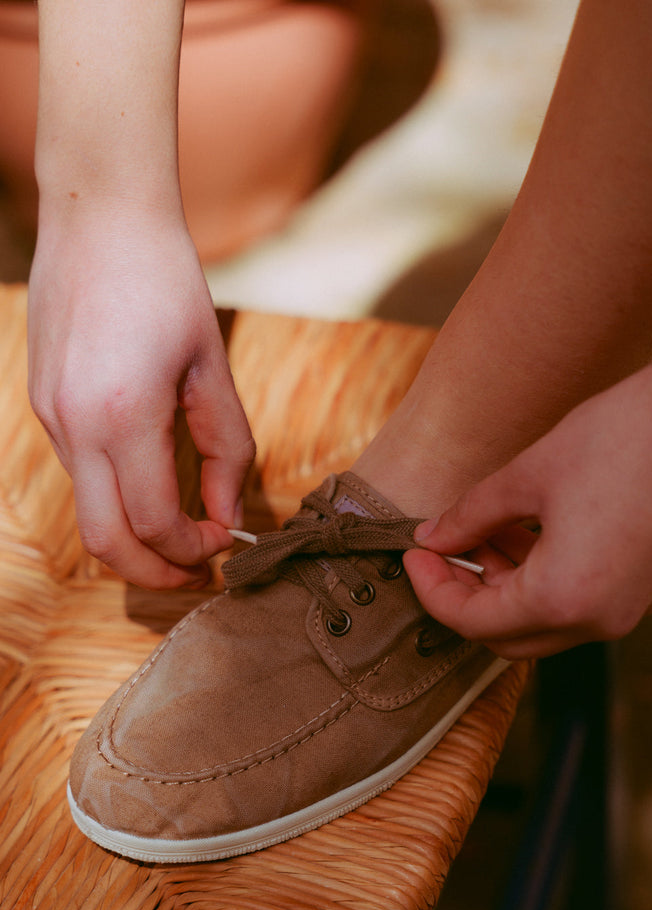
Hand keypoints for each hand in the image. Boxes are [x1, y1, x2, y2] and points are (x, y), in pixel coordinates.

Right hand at [28, 204, 255, 587]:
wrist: (98, 216)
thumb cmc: (166, 281)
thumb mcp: (211, 367)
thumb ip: (228, 448)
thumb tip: (228, 514)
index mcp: (122, 417)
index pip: (155, 523)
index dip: (195, 549)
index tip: (225, 542)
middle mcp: (74, 426)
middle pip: (105, 542)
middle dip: (154, 572)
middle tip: (196, 570)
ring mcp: (50, 417)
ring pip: (89, 511)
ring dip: (135, 535)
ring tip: (183, 528)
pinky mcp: (44, 404)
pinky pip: (79, 473)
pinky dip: (116, 496)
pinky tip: (151, 481)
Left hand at [404, 354, 651, 657]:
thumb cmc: (627, 435)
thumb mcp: (529, 474)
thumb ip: (471, 516)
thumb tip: (434, 539)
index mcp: (565, 598)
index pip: (473, 622)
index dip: (432, 588)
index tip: (413, 553)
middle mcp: (602, 619)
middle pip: (509, 637)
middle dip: (466, 597)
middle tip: (442, 550)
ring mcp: (633, 607)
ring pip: (547, 622)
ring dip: (506, 585)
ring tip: (486, 528)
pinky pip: (583, 603)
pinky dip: (545, 579)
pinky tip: (531, 530)